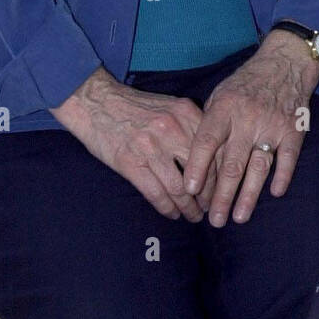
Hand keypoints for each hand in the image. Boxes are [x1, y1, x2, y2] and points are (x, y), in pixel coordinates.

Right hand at [51, 68, 216, 221]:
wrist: (97, 103)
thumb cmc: (136, 107)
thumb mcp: (170, 106)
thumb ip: (190, 125)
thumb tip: (211, 157)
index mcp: (186, 113)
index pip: (213, 151)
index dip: (218, 175)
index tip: (220, 189)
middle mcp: (172, 129)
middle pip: (200, 171)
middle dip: (206, 196)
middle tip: (208, 208)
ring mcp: (151, 147)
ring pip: (179, 187)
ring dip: (188, 207)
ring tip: (192, 216)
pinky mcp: (131, 163)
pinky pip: (156, 193)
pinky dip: (167, 208)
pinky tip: (172, 214)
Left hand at [183, 31, 318, 225]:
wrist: (285, 62)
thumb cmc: (247, 82)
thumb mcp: (221, 94)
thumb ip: (210, 123)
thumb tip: (196, 160)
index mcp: (225, 107)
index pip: (207, 140)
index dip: (198, 166)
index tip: (189, 190)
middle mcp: (248, 118)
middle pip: (232, 163)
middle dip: (222, 195)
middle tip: (214, 220)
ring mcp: (272, 125)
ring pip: (258, 167)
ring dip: (248, 195)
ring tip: (239, 217)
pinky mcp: (294, 129)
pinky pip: (288, 158)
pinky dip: (282, 176)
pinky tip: (274, 193)